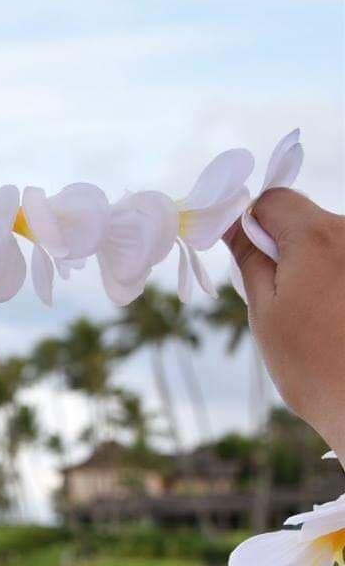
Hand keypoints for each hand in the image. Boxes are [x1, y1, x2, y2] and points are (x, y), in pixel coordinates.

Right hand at [224, 190, 344, 459]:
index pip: (275, 199)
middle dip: (285, 246)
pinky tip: (337, 319)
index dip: (251, 220)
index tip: (242, 251)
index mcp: (317, 237)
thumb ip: (249, 258)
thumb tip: (231, 224)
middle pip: (307, 218)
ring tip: (315, 316)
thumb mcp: (265, 311)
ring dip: (314, 265)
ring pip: (330, 242)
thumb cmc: (312, 367)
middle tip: (279, 295)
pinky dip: (337, 280)